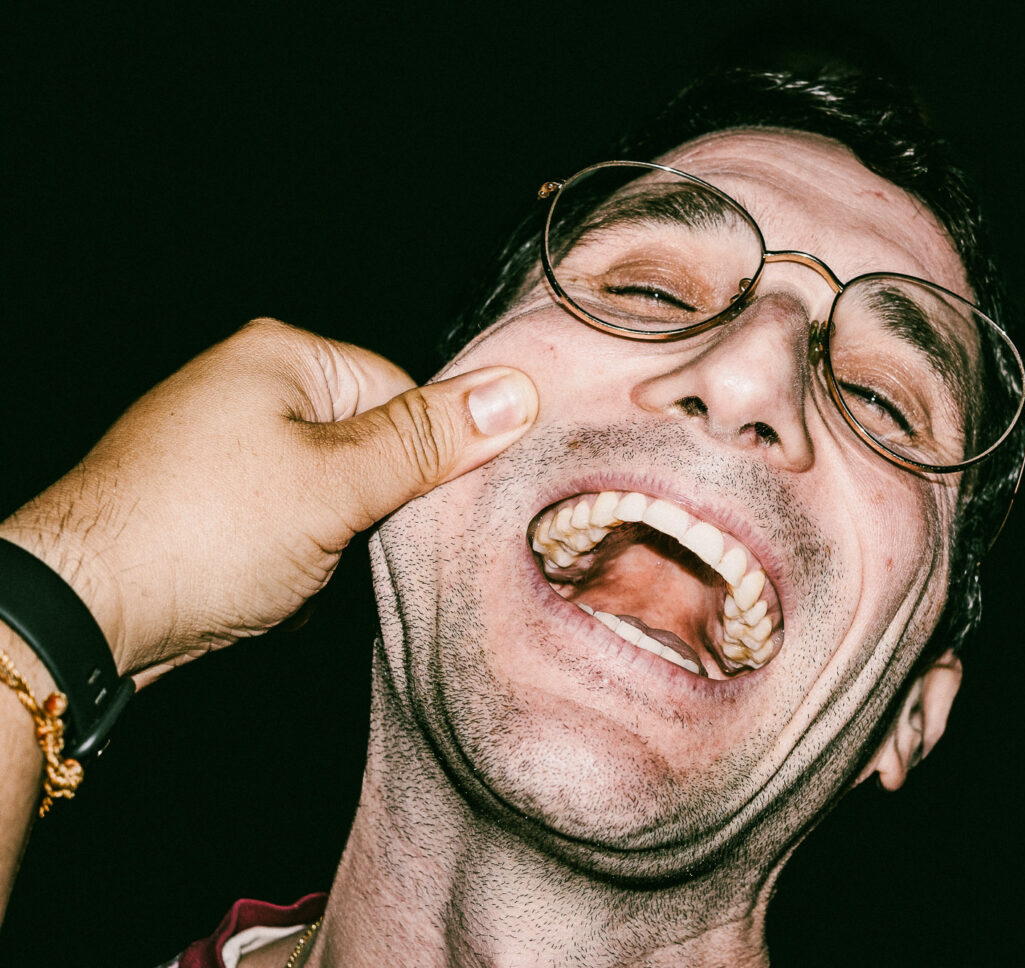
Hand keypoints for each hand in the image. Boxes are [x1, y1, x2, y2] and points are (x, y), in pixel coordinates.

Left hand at [0, 318, 535, 684]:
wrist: (79, 612)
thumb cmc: (202, 533)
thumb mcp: (337, 485)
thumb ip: (429, 441)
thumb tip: (518, 392)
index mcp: (284, 356)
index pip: (406, 397)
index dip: (422, 464)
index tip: (414, 515)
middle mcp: (249, 387)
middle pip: (368, 449)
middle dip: (369, 513)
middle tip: (346, 550)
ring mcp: (220, 446)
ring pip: (329, 498)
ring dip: (332, 547)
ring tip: (296, 574)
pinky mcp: (204, 501)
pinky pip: (285, 527)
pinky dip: (291, 564)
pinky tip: (268, 590)